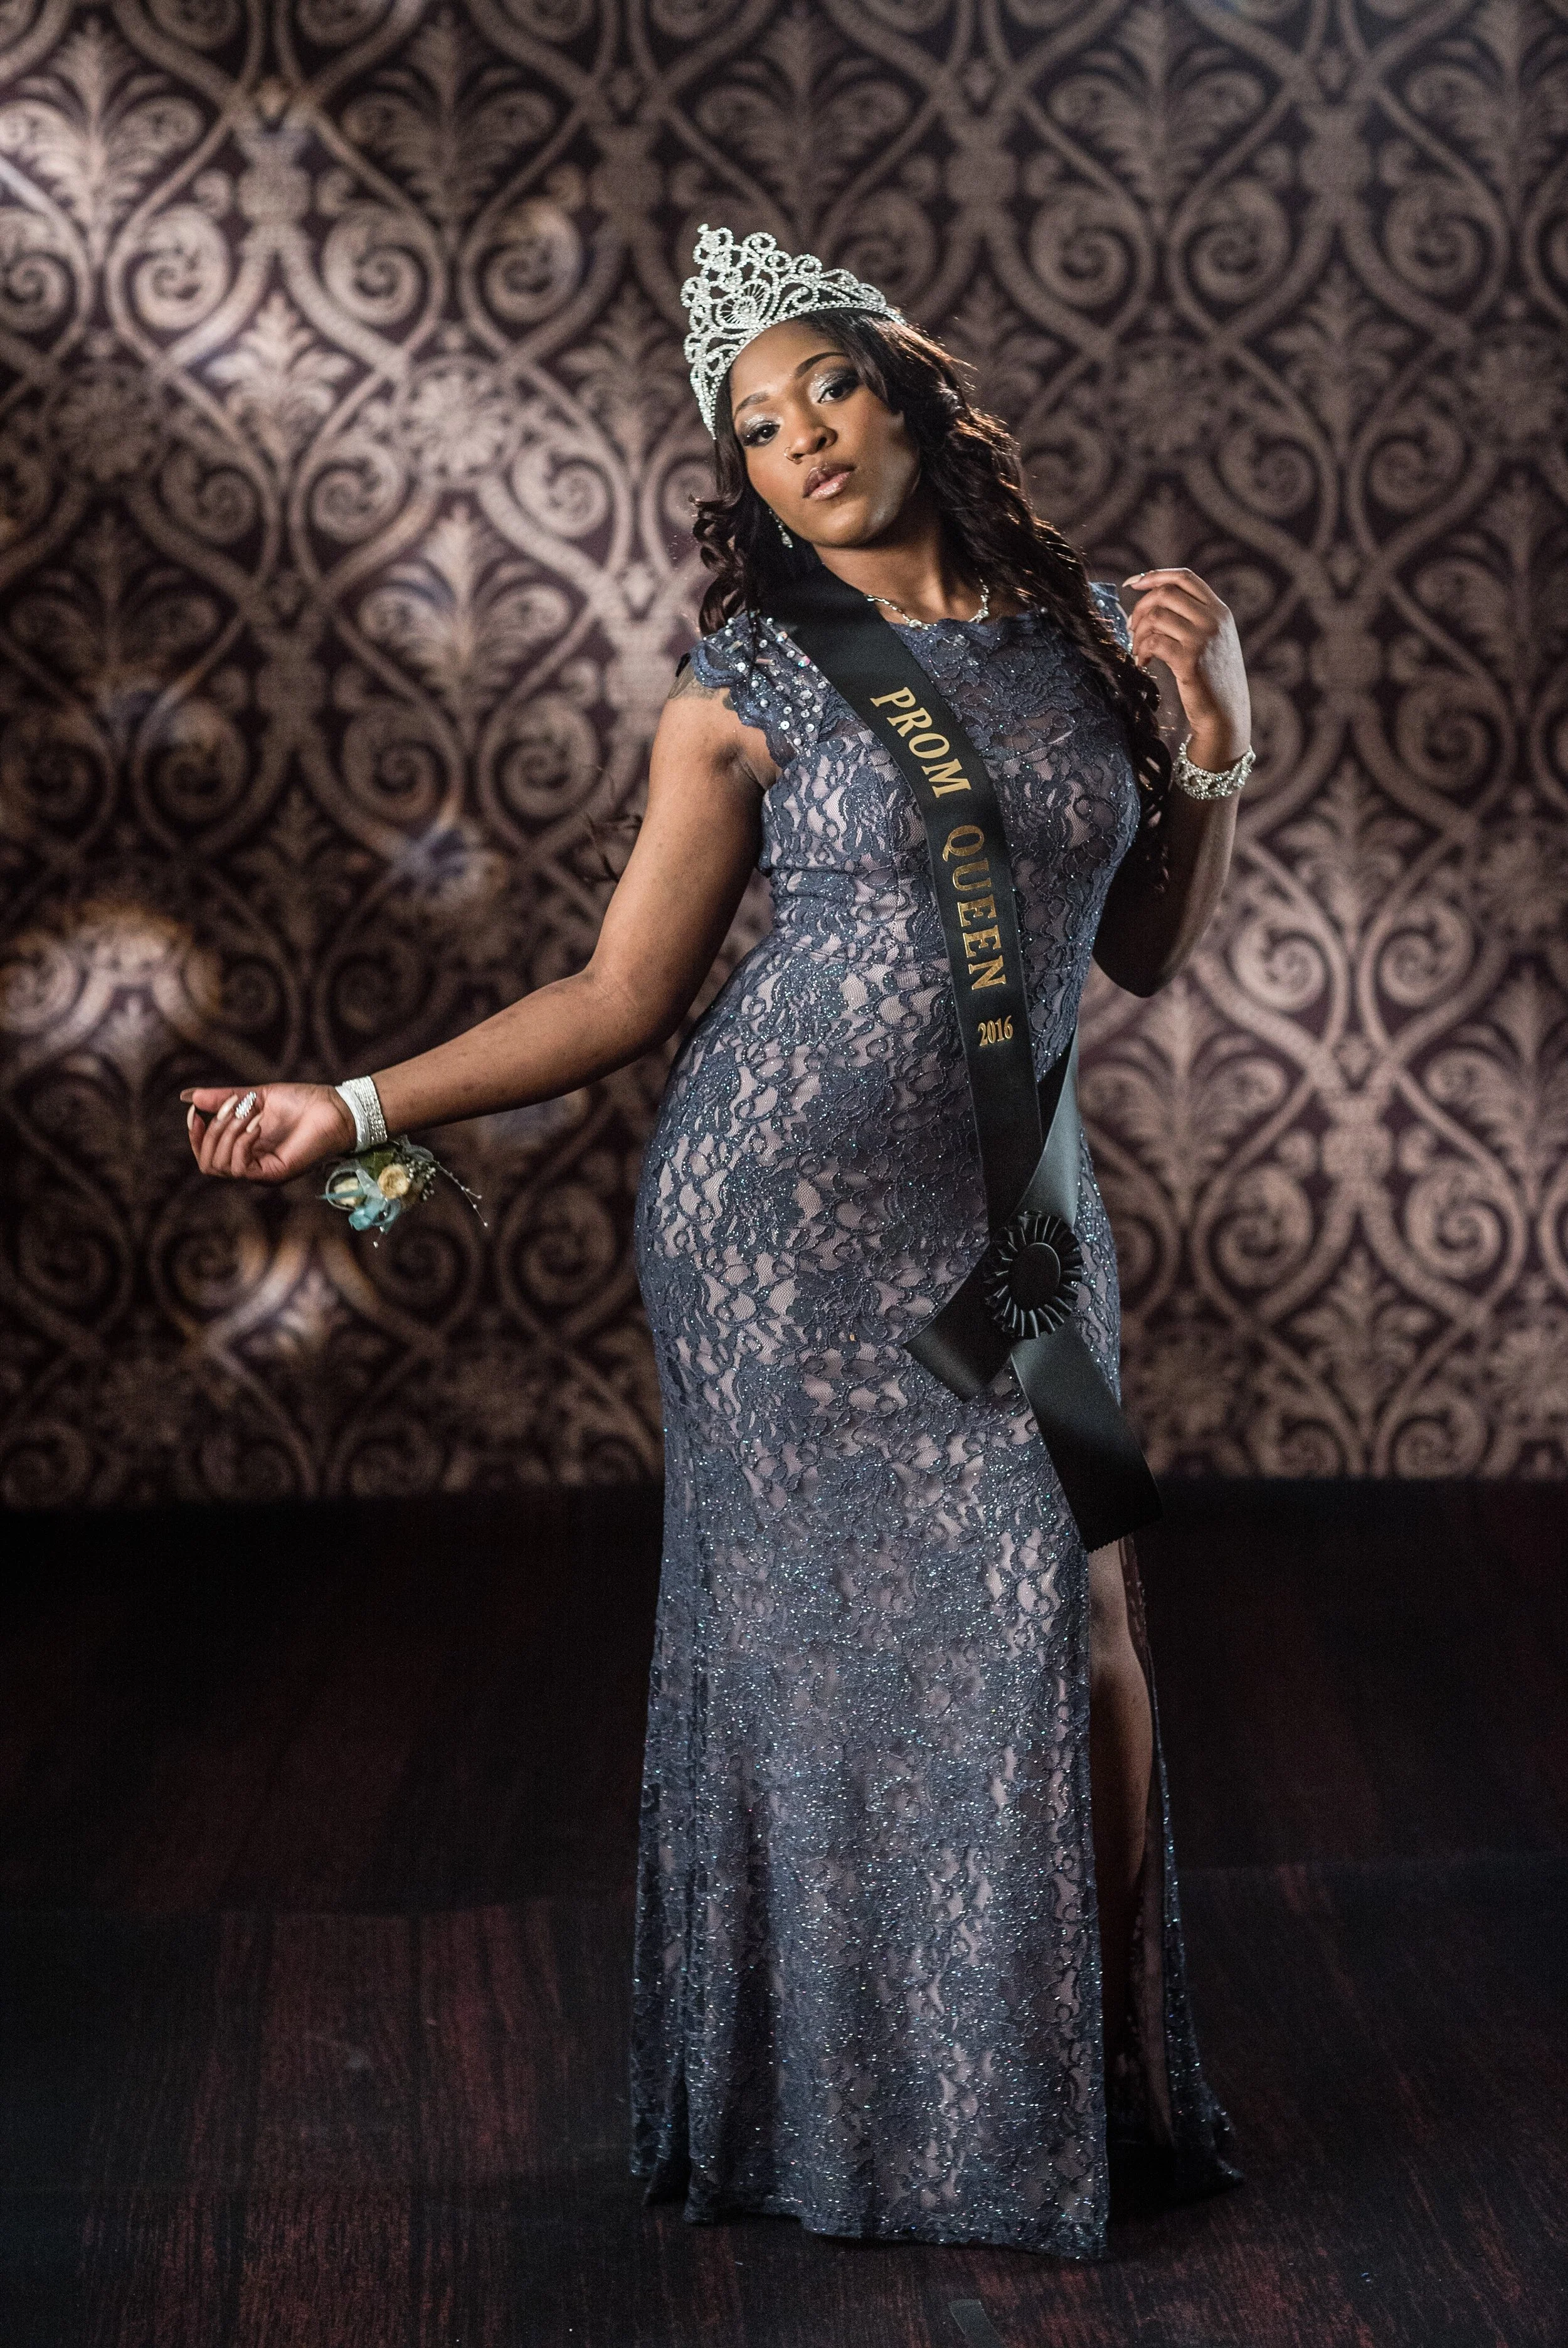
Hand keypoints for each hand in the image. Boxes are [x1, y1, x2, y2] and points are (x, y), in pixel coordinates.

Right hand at [182, 1082, 354, 1182]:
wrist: (334, 1107)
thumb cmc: (301, 1102)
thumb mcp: (254, 1097)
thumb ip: (223, 1099)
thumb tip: (188, 1097)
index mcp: (245, 1150)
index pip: (206, 1156)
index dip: (195, 1136)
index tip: (195, 1112)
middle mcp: (251, 1166)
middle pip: (207, 1164)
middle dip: (212, 1132)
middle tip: (231, 1108)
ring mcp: (263, 1172)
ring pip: (220, 1167)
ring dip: (227, 1134)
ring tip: (247, 1114)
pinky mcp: (275, 1174)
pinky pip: (240, 1168)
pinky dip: (241, 1143)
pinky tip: (256, 1125)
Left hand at [1121, 567, 1251, 768]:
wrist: (1225, 716)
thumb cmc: (1212, 681)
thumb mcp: (1213, 642)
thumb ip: (1194, 619)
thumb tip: (1152, 604)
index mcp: (1220, 611)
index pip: (1185, 577)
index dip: (1154, 576)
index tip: (1132, 584)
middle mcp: (1214, 619)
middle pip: (1165, 594)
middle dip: (1140, 609)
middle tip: (1130, 629)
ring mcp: (1203, 638)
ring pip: (1156, 616)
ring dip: (1138, 633)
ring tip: (1138, 650)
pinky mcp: (1190, 659)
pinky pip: (1153, 642)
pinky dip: (1141, 651)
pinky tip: (1142, 663)